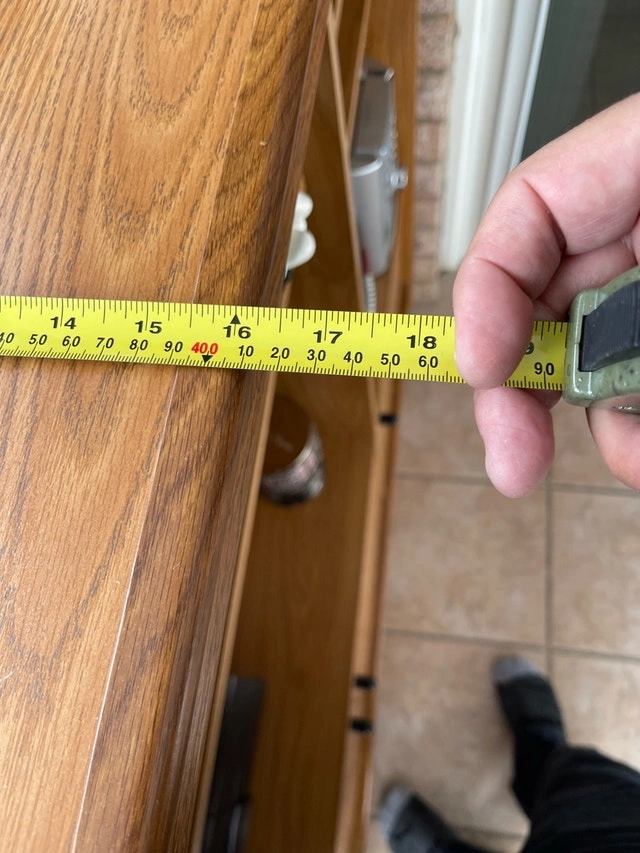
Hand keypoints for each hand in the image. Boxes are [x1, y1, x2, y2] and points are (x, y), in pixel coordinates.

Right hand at [453, 94, 639, 496]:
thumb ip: (634, 310)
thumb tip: (601, 409)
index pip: (528, 209)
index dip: (485, 289)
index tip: (480, 366)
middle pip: (545, 303)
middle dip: (520, 389)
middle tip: (512, 459)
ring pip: (593, 363)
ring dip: (593, 424)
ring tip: (626, 459)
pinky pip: (633, 387)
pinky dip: (631, 429)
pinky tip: (637, 450)